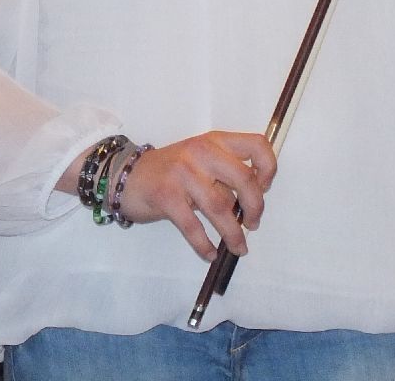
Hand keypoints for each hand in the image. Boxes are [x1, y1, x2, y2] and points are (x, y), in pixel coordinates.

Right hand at [63, 131, 275, 260]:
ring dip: (234, 233)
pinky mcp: (166, 195)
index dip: (269, 168)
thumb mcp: (200, 161)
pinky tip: (209, 253)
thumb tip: (254, 201)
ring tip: (239, 247)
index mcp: (214, 141)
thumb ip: (225, 173)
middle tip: (254, 224)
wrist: (125, 175)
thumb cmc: (170, 171)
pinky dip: (205, 245)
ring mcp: (182, 172)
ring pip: (220, 207)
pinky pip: (194, 226)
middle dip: (256, 207)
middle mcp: (200, 151)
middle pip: (244, 178)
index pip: (256, 144)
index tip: (265, 188)